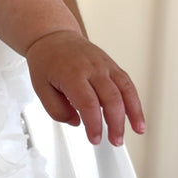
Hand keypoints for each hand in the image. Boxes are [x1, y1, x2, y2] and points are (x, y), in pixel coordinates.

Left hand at [25, 30, 145, 145]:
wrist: (54, 37)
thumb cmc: (47, 62)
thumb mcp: (40, 88)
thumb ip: (56, 110)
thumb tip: (77, 122)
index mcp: (72, 74)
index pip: (88, 103)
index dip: (94, 124)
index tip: (94, 138)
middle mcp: (92, 68)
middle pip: (111, 98)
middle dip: (116, 123)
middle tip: (115, 140)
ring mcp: (105, 65)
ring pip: (125, 89)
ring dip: (133, 112)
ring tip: (137, 130)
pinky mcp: (112, 66)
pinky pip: (127, 84)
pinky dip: (135, 101)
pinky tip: (137, 116)